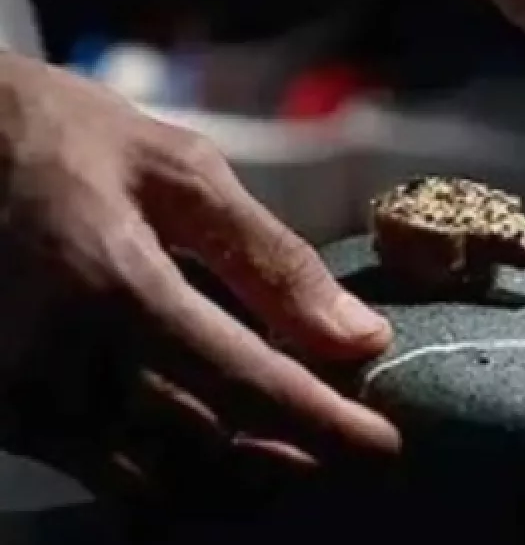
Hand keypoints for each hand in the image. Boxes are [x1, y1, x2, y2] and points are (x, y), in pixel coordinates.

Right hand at [0, 54, 396, 508]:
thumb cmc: (66, 140)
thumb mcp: (181, 171)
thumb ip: (272, 260)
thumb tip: (360, 337)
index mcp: (117, 288)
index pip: (247, 387)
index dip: (326, 427)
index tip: (387, 449)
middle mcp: (62, 362)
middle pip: (205, 456)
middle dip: (289, 461)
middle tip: (344, 443)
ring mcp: (23, 400)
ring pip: (155, 483)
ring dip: (234, 481)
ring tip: (293, 450)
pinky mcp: (5, 416)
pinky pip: (105, 472)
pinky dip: (174, 472)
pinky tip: (220, 444)